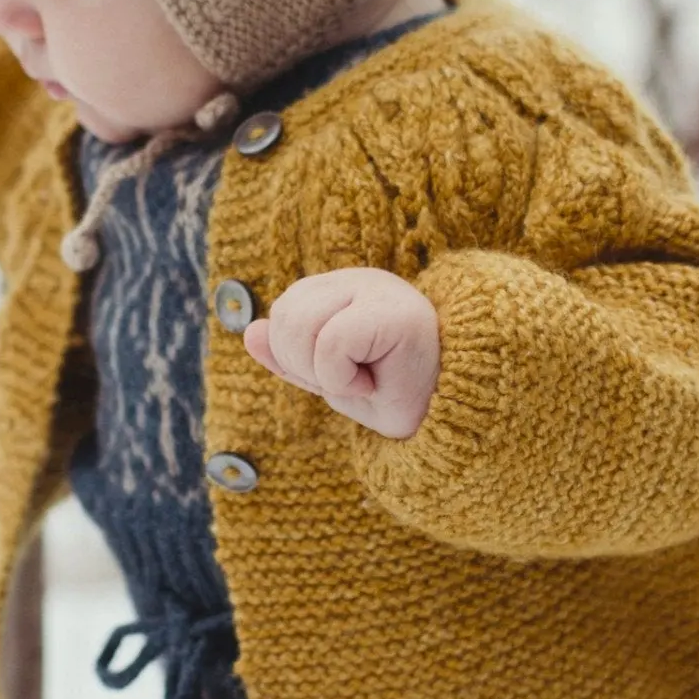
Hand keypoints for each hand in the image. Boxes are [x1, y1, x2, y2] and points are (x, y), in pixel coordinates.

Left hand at [243, 268, 439, 438]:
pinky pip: (330, 343)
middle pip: (285, 315)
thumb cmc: (393, 394)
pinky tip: (373, 384)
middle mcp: (360, 279)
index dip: (295, 354)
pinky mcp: (396, 313)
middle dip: (302, 364)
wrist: (449, 419)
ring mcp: (380, 291)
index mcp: (343, 287)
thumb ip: (290, 355)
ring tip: (360, 380)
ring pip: (301, 325)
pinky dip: (340, 378)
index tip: (339, 374)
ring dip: (322, 373)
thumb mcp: (328, 377)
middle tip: (347, 380)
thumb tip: (250, 333)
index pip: (285, 309)